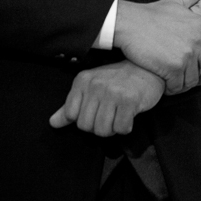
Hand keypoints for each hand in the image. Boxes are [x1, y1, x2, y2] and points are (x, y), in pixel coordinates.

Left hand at [49, 61, 163, 136]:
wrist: (148, 70)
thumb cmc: (118, 81)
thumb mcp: (91, 88)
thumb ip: (70, 106)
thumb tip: (52, 123)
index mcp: (82, 81)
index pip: (71, 116)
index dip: (84, 120)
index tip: (96, 111)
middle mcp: (95, 85)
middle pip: (86, 127)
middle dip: (99, 126)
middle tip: (110, 114)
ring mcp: (112, 92)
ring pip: (103, 130)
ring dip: (113, 129)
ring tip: (119, 115)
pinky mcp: (129, 100)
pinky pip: (121, 128)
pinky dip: (125, 127)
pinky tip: (129, 115)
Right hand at [113, 0, 200, 93]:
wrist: (128, 22)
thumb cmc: (150, 13)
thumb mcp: (176, 1)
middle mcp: (198, 41)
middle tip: (190, 76)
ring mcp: (186, 55)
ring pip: (195, 80)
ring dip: (185, 83)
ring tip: (175, 80)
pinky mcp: (172, 67)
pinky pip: (179, 86)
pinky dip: (173, 88)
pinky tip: (166, 83)